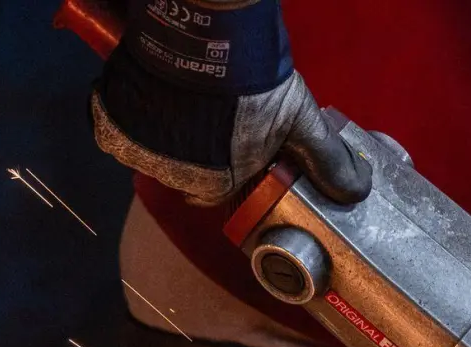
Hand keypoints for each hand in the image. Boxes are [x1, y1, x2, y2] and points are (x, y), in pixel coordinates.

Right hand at [91, 0, 370, 205]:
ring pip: (153, 156)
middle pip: (185, 177)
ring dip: (167, 136)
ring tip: (186, 103)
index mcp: (218, 184)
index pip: (219, 194)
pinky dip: (134, 119)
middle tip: (210, 119)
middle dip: (198, 154)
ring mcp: (141, 151)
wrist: (205, 28)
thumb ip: (326, 161)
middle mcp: (175, 177)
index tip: (230, 146)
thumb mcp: (299, 120)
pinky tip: (156, 97)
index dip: (227, 169)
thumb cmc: (254, 78)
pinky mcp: (113, 124)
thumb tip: (357, 193)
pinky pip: (119, 134)